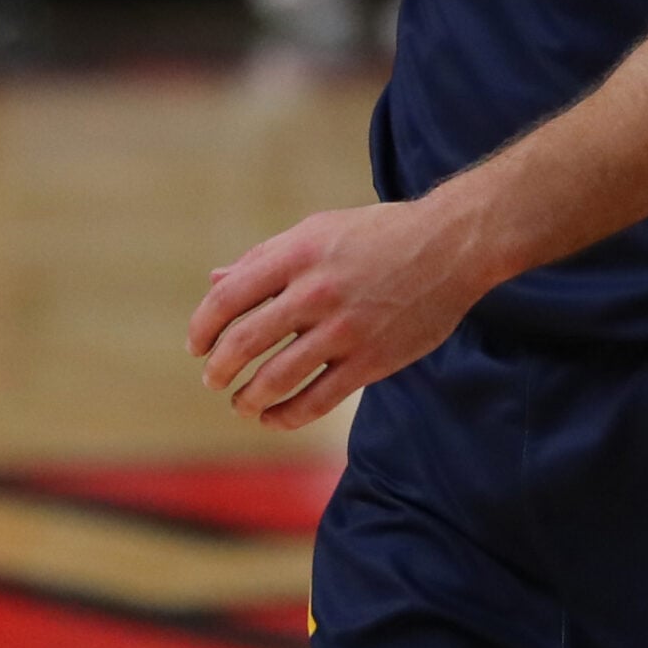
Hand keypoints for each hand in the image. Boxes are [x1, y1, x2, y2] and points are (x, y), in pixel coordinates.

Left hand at [187, 199, 483, 431]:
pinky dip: (285, 417)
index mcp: (297, 254)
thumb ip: (265, 258)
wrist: (451, 246)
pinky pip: (315, 401)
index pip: (227, 299)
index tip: (196, 346)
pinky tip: (274, 417)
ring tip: (241, 403)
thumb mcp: (318, 230)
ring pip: (275, 379)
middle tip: (214, 380)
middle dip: (218, 370)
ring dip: (247, 399)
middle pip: (244, 344)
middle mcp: (315, 292)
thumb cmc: (380, 234)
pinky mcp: (371, 361)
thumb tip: (214, 282)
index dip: (202, 328)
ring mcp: (344, 330)